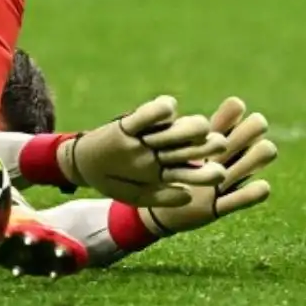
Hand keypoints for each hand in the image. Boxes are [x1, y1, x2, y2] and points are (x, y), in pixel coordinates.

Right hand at [57, 95, 228, 207]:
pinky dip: (158, 110)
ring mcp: (149, 136)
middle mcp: (162, 151)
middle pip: (188, 148)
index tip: (221, 174)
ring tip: (202, 126)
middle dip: (205, 146)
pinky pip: (147, 114)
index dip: (206, 173)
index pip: (191, 172)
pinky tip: (169, 108)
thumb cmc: (112, 182)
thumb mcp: (135, 196)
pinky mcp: (131, 122)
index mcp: (167, 171)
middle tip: (221, 144)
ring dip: (188, 128)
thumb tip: (187, 196)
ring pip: (173, 130)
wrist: (83, 165)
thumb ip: (161, 197)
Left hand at [139, 97, 276, 236]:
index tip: (233, 107)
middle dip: (250, 131)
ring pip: (248, 165)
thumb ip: (167, 130)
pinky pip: (239, 200)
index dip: (231, 114)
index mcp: (205, 141)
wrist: (155, 209)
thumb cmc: (158, 170)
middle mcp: (219, 160)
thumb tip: (166, 102)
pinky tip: (263, 186)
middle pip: (244, 137)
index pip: (227, 119)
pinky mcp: (217, 208)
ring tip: (265, 149)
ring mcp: (221, 183)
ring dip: (256, 157)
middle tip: (252, 126)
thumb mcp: (162, 147)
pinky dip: (252, 193)